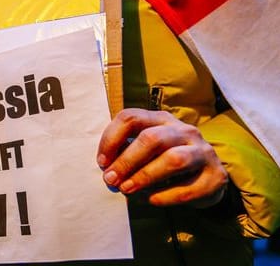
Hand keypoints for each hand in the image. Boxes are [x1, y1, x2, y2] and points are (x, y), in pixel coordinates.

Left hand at [97, 109, 227, 207]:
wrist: (207, 179)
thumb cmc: (165, 162)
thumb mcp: (146, 151)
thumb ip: (127, 153)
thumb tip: (107, 169)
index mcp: (161, 120)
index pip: (131, 117)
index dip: (111, 139)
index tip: (102, 162)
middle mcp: (184, 130)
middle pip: (151, 139)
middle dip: (126, 161)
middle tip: (111, 179)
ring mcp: (203, 151)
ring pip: (173, 160)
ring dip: (145, 177)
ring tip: (127, 190)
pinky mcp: (215, 176)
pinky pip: (188, 188)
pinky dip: (165, 196)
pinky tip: (151, 200)